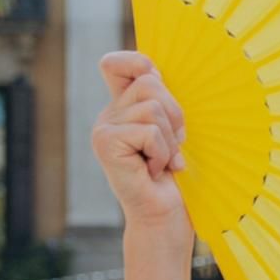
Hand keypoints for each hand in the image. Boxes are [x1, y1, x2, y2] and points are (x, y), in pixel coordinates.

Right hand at [90, 52, 191, 238]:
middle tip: (173, 144)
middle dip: (175, 113)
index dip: (138, 62)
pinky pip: (150, 130)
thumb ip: (165, 104)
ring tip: (163, 160)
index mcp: (122, 108)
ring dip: (171, 139)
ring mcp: (103, 129)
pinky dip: (163, 152)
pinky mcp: (106, 143)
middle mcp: (108, 115)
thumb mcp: (174, 133)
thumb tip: (161, 72)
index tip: (158, 81)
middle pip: (150, 82)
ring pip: (153, 106)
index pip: (116, 63)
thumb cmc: (175, 177)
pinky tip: (155, 170)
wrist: (164, 217)